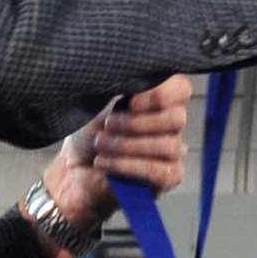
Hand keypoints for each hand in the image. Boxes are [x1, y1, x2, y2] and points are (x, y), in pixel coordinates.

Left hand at [38, 74, 192, 241]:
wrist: (75, 168)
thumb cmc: (91, 131)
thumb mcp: (101, 102)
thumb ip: (123, 87)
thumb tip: (132, 80)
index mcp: (160, 99)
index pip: (181, 88)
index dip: (160, 94)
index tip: (131, 101)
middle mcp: (172, 123)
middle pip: (177, 118)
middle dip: (137, 123)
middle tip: (108, 125)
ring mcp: (174, 151)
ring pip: (167, 145)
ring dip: (127, 145)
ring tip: (101, 145)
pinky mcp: (169, 177)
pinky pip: (159, 171)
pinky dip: (127, 165)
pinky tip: (105, 163)